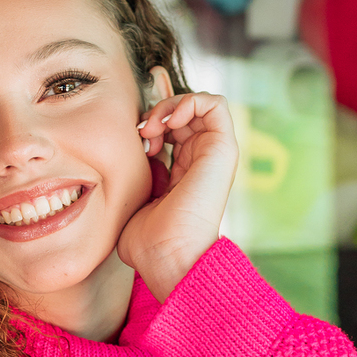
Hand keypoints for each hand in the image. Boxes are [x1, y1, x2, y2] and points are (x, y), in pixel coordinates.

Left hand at [117, 90, 238, 302]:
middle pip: (183, 113)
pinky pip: (215, 104)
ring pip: (198, 104)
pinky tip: (167, 122)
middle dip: (157, 112)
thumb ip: (141, 175)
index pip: (171, 129)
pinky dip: (189, 101)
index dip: (150, 122)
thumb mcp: (137, 199)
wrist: (168, 256)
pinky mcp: (223, 149)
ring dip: (170, 105)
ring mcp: (213, 154)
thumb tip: (140, 151)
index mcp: (182, 172)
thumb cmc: (148, 242)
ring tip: (151, 127)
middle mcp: (200, 160)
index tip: (133, 139)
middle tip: (140, 133)